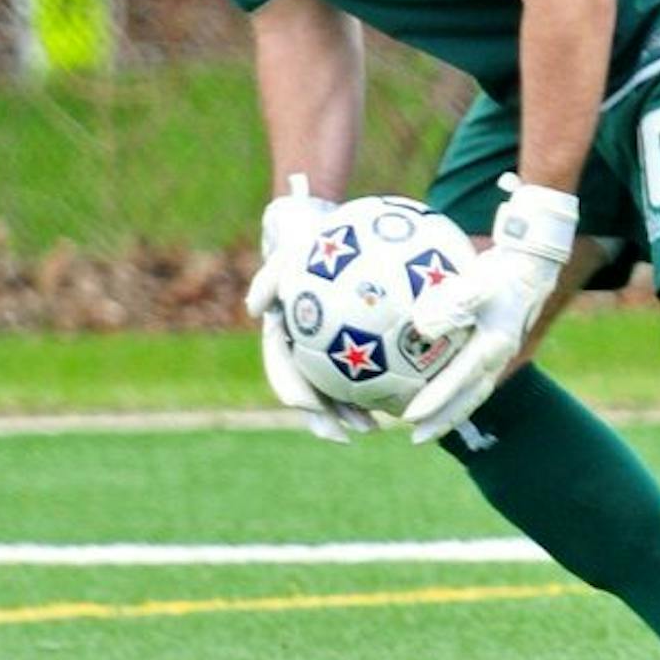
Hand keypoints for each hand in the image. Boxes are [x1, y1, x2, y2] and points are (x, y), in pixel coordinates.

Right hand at [246, 176, 376, 444]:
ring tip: (379, 425)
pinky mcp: (354, 345)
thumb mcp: (287, 249)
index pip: (284, 371)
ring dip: (355, 411)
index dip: (296, 393)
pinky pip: (367, 369)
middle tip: (356, 431)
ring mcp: (327, 350)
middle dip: (329, 418)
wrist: (329, 227)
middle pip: (312, 392)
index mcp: (283, 335)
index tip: (311, 407)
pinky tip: (405, 392)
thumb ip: (269, 275)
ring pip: (338, 389)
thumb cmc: (306, 239)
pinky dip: (381, 384)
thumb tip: (255, 309)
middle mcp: (302, 348)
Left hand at [402, 177, 577, 444]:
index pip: (460, 383)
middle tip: (415, 437)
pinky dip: (452, 385)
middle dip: (443, 419)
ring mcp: (498, 354)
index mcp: (494, 347)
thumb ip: (451, 304)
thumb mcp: (478, 283)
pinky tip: (429, 381)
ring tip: (421, 421)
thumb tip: (420, 327)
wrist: (534, 262)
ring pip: (471, 390)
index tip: (411, 418)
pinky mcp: (494, 344)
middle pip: (468, 398)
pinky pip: (469, 372)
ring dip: (448, 407)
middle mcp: (497, 358)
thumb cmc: (505, 270)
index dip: (436, 402)